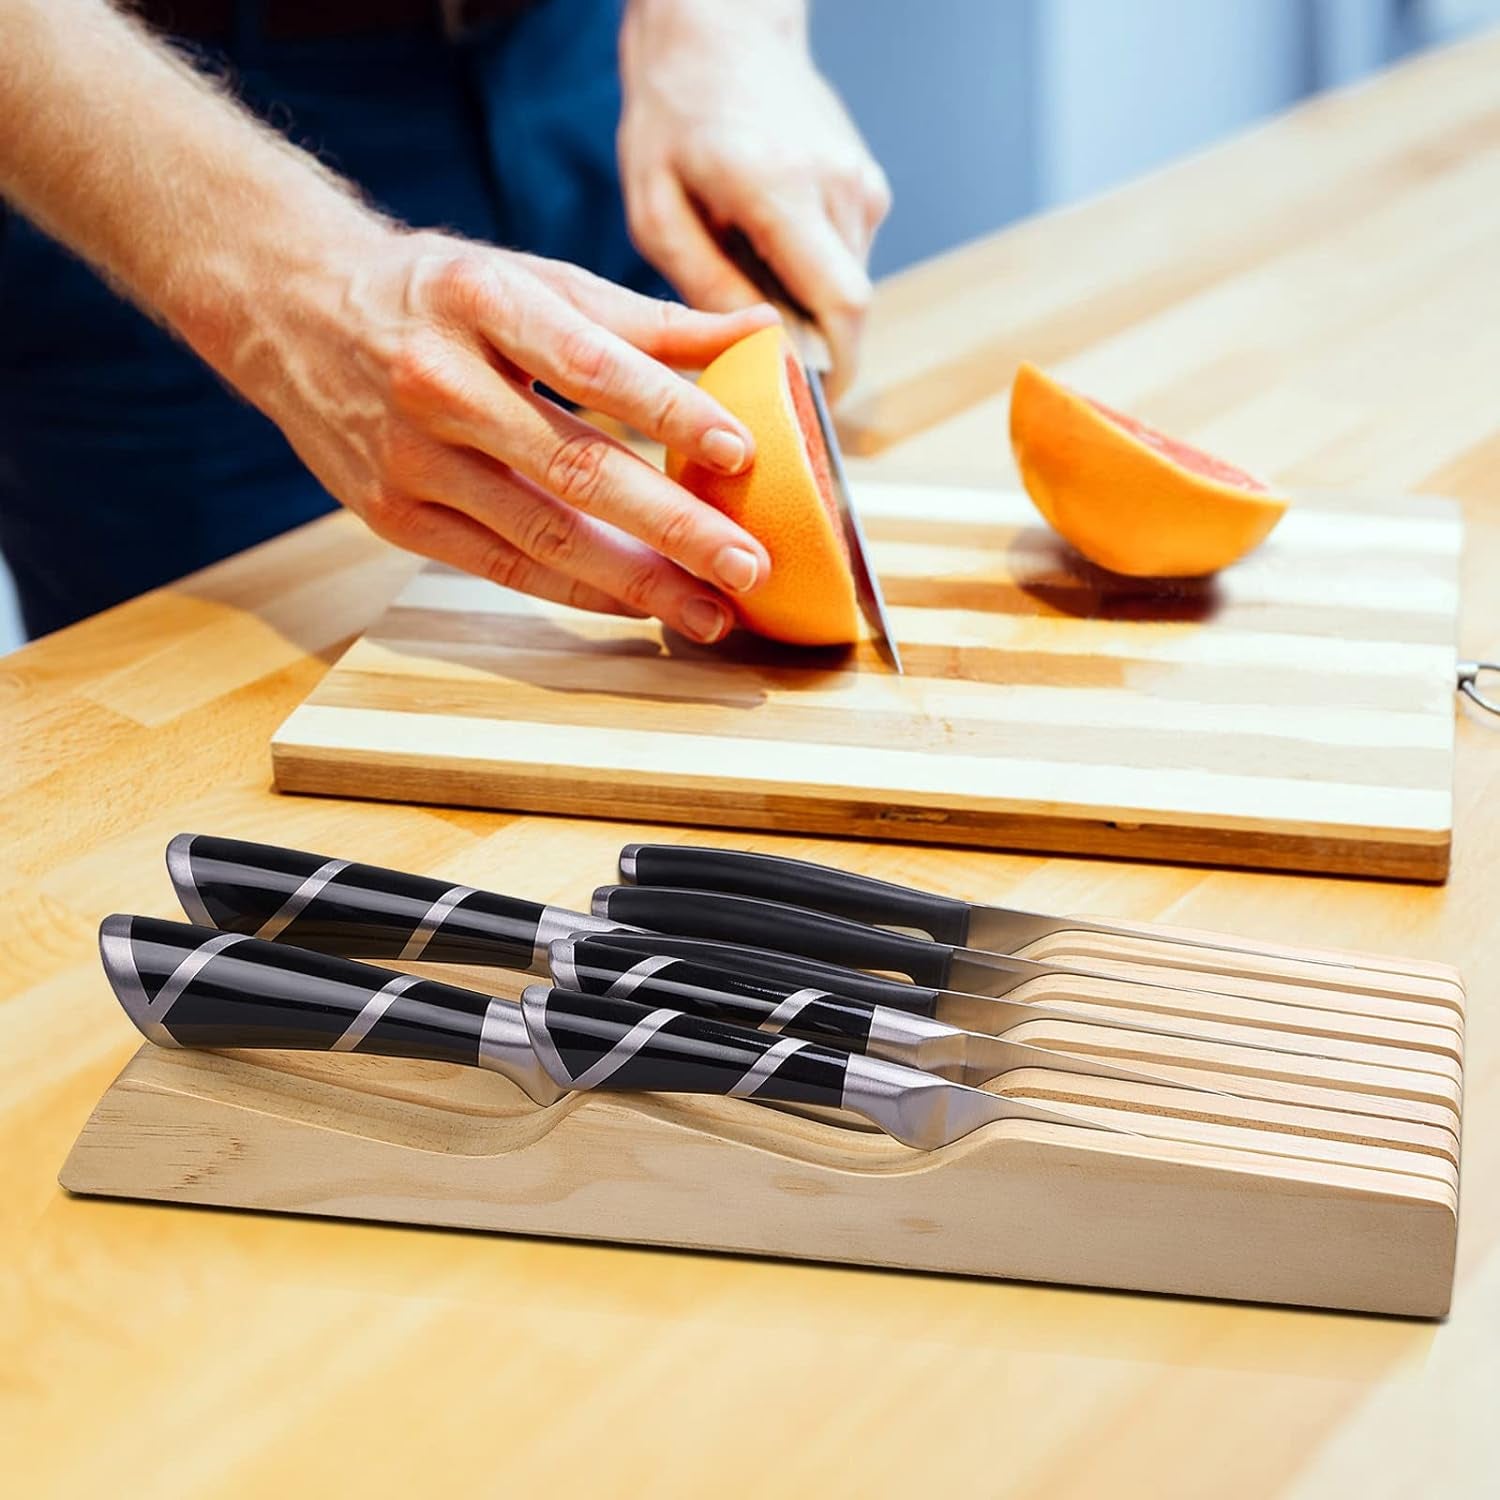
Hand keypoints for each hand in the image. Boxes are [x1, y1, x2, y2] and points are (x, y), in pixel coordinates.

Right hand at [228, 228, 780, 642]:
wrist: (290, 308)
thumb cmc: (435, 294)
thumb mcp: (528, 279)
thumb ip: (643, 318)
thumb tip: (757, 333)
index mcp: (479, 301)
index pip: (592, 364)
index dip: (670, 410)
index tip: (743, 452)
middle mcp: (438, 382)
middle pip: (575, 468)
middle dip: (674, 526)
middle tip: (751, 565)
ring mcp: (409, 459)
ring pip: (542, 534)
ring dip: (638, 582)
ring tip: (714, 611)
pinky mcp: (393, 517)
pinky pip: (502, 566)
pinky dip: (577, 592)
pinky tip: (639, 607)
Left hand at [618, 0, 890, 395]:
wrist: (722, 28)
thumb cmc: (673, 115)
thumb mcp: (657, 211)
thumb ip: (706, 287)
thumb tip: (755, 355)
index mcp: (781, 188)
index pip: (840, 307)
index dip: (834, 371)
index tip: (808, 413)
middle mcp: (838, 186)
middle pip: (852, 309)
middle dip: (819, 354)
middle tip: (768, 379)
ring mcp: (862, 183)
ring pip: (851, 286)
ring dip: (809, 310)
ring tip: (752, 290)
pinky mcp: (869, 186)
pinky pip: (848, 258)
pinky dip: (813, 277)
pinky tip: (769, 255)